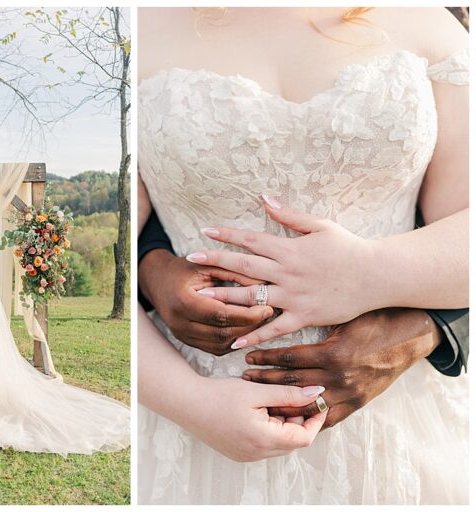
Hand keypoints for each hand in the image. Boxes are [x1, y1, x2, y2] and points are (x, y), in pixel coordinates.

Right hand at [139, 248, 272, 355]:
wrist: (158, 281)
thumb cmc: (184, 270)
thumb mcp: (207, 266)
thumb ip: (234, 273)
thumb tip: (265, 285)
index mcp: (182, 301)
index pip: (221, 315)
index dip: (247, 314)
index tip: (268, 307)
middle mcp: (179, 323)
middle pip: (222, 333)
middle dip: (250, 327)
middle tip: (269, 315)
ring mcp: (181, 335)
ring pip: (221, 345)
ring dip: (244, 336)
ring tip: (260, 322)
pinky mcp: (187, 341)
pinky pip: (215, 348)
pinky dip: (233, 340)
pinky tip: (245, 329)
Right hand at [178, 377, 327, 461]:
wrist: (184, 403)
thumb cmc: (217, 395)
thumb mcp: (256, 391)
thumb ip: (288, 394)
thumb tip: (317, 393)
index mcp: (263, 439)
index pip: (304, 437)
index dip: (315, 420)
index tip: (317, 402)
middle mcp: (256, 453)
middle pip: (292, 442)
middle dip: (297, 420)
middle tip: (289, 398)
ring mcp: (246, 456)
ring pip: (278, 444)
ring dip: (282, 425)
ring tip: (269, 403)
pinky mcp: (238, 453)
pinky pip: (264, 446)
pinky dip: (268, 431)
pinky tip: (257, 413)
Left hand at [189, 195, 377, 348]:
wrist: (377, 276)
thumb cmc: (349, 248)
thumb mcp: (320, 226)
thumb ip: (289, 215)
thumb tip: (264, 198)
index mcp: (290, 249)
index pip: (251, 240)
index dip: (227, 235)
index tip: (205, 232)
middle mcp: (287, 272)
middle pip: (244, 266)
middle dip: (216, 261)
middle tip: (191, 259)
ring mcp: (294, 296)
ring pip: (253, 297)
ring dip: (225, 297)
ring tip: (200, 297)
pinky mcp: (303, 316)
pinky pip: (274, 327)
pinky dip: (254, 335)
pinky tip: (234, 341)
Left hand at [241, 308, 440, 428]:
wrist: (409, 337)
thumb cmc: (372, 320)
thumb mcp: (340, 317)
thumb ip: (313, 322)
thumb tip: (276, 313)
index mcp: (333, 353)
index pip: (289, 359)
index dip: (265, 358)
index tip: (247, 356)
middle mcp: (339, 377)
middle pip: (291, 382)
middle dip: (264, 380)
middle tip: (244, 377)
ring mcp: (349, 394)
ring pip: (305, 403)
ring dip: (279, 400)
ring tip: (258, 397)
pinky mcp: (357, 404)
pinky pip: (327, 417)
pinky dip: (306, 418)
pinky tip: (287, 416)